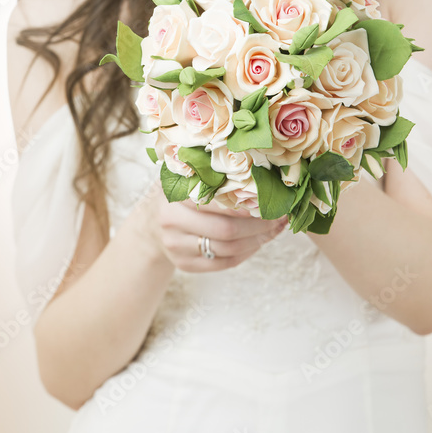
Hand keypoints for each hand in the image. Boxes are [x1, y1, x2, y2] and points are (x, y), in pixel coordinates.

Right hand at [136, 179, 288, 272]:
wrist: (151, 223)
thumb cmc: (180, 193)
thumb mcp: (187, 175)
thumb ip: (211, 170)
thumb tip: (258, 167)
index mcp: (174, 194)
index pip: (217, 203)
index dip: (247, 205)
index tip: (270, 201)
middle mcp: (171, 222)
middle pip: (226, 230)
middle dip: (259, 226)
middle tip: (279, 218)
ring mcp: (176, 247)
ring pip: (227, 251)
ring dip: (257, 241)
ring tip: (273, 230)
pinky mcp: (184, 265)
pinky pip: (223, 264)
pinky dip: (245, 254)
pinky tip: (257, 242)